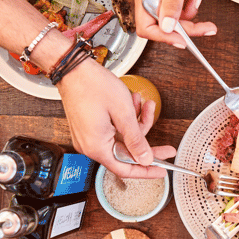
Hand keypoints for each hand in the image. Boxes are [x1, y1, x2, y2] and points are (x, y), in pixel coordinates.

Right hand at [57, 60, 175, 177]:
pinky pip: (113, 130)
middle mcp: (90, 145)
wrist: (72, 68)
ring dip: (136, 123)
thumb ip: (136, 140)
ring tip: (145, 105)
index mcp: (97, 147)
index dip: (146, 171)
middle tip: (166, 146)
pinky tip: (133, 103)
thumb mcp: (123, 113)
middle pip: (126, 153)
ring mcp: (89, 136)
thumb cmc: (92, 85)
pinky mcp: (90, 127)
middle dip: (147, 143)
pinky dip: (125, 120)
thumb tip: (145, 159)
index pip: (125, 169)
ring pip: (122, 139)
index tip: (162, 171)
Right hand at [133, 0, 215, 46]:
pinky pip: (178, 7)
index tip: (183, 40)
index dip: (165, 37)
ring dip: (189, 12)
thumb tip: (167, 28)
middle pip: (163, 25)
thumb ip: (172, 4)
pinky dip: (189, 3)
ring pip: (173, 17)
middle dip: (185, 26)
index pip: (147, 27)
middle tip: (206, 27)